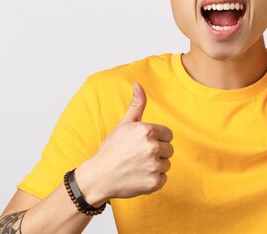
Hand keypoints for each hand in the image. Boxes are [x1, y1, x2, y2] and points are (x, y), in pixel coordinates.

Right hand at [76, 83, 173, 204]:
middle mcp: (152, 147)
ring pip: (166, 163)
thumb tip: (137, 84)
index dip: (156, 139)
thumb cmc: (111, 149)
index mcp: (147, 130)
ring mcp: (153, 166)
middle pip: (169, 149)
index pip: (168, 134)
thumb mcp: (124, 124)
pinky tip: (138, 177)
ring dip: (155, 166)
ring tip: (137, 166)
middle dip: (157, 152)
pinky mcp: (154, 183)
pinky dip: (153, 180)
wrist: (98, 177)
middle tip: (138, 156)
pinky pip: (163, 178)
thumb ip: (136, 104)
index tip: (142, 144)